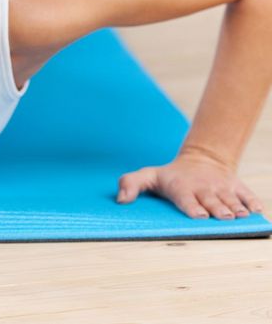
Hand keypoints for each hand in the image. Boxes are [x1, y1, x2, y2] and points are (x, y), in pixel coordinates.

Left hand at [116, 152, 264, 219]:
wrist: (200, 160)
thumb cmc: (170, 176)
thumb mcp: (147, 176)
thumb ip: (130, 184)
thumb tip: (120, 200)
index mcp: (181, 188)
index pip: (187, 199)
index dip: (193, 207)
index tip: (199, 215)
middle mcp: (203, 188)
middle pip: (212, 201)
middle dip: (218, 209)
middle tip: (224, 218)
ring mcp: (221, 188)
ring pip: (231, 200)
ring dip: (236, 208)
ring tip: (241, 216)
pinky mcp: (236, 186)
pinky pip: (247, 194)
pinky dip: (252, 201)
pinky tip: (257, 210)